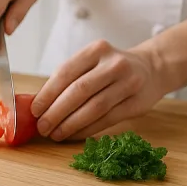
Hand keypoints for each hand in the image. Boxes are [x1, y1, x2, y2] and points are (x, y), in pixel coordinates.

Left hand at [31, 40, 168, 141]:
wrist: (151, 69)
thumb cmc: (110, 69)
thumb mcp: (91, 63)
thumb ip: (68, 79)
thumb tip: (38, 105)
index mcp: (96, 50)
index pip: (65, 73)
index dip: (48, 94)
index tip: (35, 111)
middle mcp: (114, 64)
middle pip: (79, 91)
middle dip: (56, 112)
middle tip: (42, 127)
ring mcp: (129, 83)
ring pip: (94, 108)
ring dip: (71, 124)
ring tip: (55, 134)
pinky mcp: (138, 103)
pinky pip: (107, 120)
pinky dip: (87, 130)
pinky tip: (73, 135)